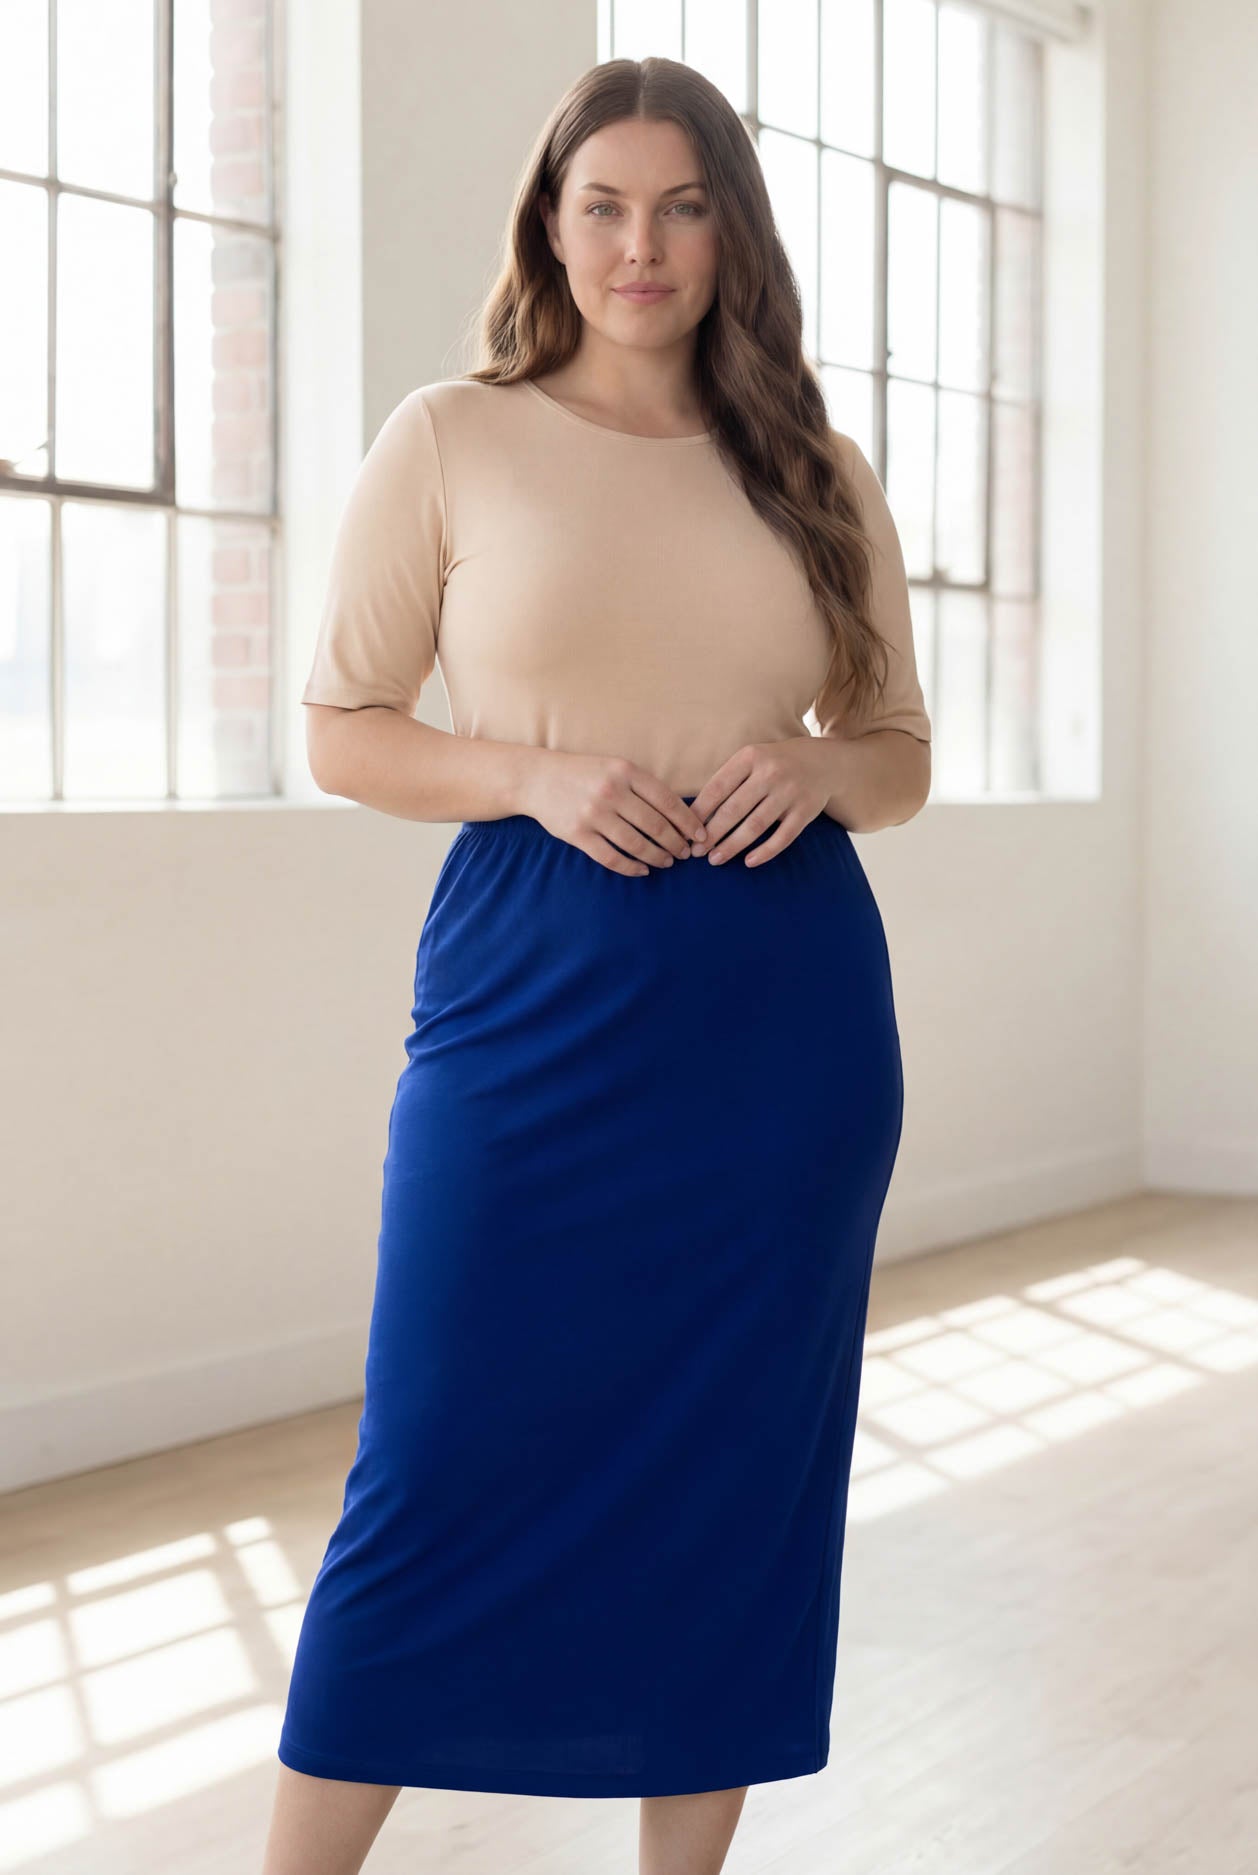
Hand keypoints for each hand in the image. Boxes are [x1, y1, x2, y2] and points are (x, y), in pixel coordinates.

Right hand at [518, 753, 710, 876]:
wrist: (537, 778)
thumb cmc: (584, 773)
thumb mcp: (615, 767)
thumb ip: (643, 786)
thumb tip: (680, 815)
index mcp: (625, 771)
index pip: (668, 801)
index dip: (688, 822)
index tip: (701, 836)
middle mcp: (611, 792)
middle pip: (656, 826)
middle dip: (676, 843)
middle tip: (686, 853)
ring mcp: (593, 814)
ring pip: (637, 844)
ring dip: (657, 857)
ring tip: (667, 861)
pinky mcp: (578, 835)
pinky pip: (612, 858)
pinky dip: (632, 868)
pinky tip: (642, 870)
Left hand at [687, 738, 832, 866]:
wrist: (825, 761)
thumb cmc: (776, 763)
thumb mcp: (752, 759)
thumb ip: (728, 779)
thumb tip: (696, 814)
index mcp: (751, 757)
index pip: (717, 787)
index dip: (699, 812)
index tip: (687, 830)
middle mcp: (770, 773)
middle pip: (733, 810)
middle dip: (711, 834)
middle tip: (696, 852)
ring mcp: (790, 793)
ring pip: (755, 826)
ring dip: (732, 846)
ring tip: (715, 859)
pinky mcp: (806, 811)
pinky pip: (783, 837)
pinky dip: (765, 852)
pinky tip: (748, 862)